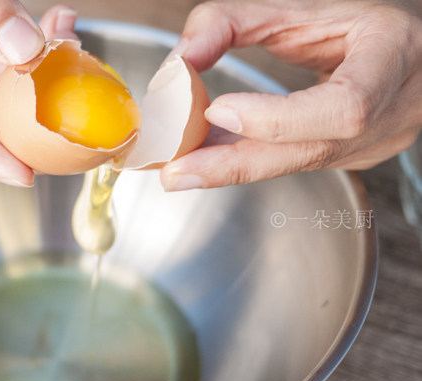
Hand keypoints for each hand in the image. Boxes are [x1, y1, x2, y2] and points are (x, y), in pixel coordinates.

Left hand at [159, 0, 421, 190]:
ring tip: (178, 162)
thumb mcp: (300, 3)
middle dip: (233, 163)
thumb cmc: (359, 17)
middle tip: (174, 171)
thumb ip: (232, 22)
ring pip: (298, 163)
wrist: (407, 45)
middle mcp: (395, 111)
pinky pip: (296, 162)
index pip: (345, 107)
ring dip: (232, 163)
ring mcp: (379, 141)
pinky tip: (209, 153)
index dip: (278, 118)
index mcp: (392, 59)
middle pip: (311, 151)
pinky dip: (249, 157)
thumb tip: (178, 60)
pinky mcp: (357, 155)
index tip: (219, 110)